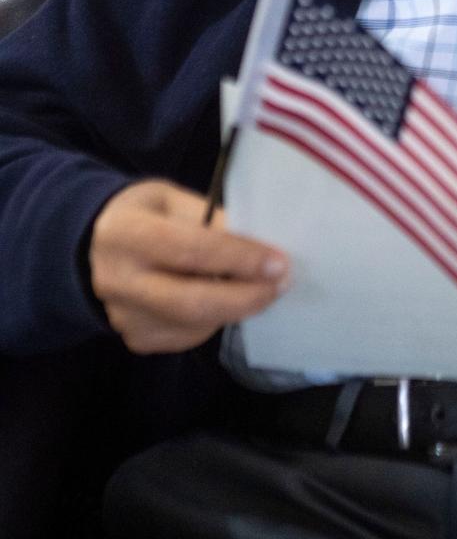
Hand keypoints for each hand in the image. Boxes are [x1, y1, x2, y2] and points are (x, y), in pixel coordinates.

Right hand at [90, 179, 290, 353]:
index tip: (278, 261)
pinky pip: (188, 337)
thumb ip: (210, 218)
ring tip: (263, 288)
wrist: (93, 249)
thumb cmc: (143, 215)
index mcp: (124, 233)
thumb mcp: (171, 200)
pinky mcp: (136, 338)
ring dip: (236, 308)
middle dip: (245, 296)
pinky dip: (216, 320)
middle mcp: (117, 280)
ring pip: (193, 325)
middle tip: (281, 284)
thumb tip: (258, 243)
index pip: (189, 250)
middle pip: (190, 301)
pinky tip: (227, 300)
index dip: (238, 258)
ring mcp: (124, 316)